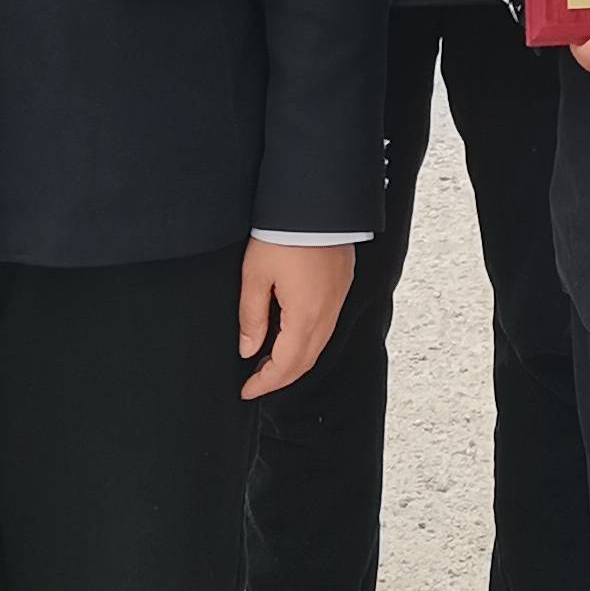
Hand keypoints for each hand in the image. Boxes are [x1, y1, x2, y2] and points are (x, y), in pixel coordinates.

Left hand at [236, 241, 354, 399]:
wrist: (316, 199)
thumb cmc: (283, 233)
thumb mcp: (255, 275)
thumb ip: (252, 316)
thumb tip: (248, 349)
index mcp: (306, 315)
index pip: (286, 365)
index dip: (265, 383)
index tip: (247, 391)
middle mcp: (328, 311)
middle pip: (306, 360)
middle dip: (280, 376)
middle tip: (256, 382)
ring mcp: (339, 297)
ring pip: (319, 344)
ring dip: (295, 359)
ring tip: (268, 361)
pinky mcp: (343, 283)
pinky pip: (327, 324)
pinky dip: (308, 339)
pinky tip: (290, 333)